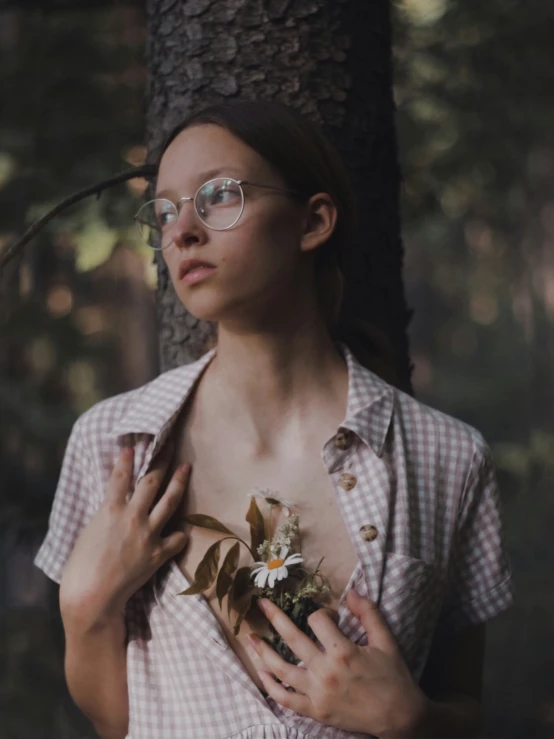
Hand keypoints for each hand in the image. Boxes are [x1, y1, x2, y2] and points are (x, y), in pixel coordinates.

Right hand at [59, 442, 189, 625]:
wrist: (92, 598)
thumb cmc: (80, 568)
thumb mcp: (88, 532)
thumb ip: (105, 516)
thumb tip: (115, 507)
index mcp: (109, 510)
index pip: (121, 476)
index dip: (127, 459)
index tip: (133, 445)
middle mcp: (132, 517)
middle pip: (151, 481)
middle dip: (161, 459)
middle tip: (169, 443)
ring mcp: (148, 534)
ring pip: (169, 500)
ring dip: (179, 481)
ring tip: (186, 467)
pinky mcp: (158, 554)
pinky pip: (177, 538)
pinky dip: (180, 533)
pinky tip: (183, 530)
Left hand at [247, 589, 426, 737]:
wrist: (400, 717)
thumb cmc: (393, 676)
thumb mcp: (385, 641)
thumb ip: (368, 613)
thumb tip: (350, 591)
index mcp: (343, 652)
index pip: (318, 621)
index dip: (321, 613)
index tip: (328, 616)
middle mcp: (325, 671)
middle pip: (292, 638)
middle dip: (275, 617)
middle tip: (262, 604)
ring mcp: (317, 693)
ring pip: (281, 669)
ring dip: (263, 651)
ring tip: (250, 637)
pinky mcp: (315, 710)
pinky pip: (285, 698)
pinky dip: (270, 685)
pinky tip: (261, 672)